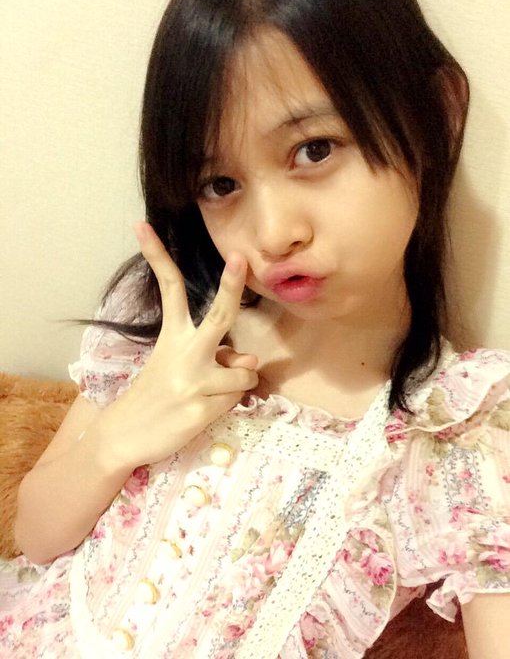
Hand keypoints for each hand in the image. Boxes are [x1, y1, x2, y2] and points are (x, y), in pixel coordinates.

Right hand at [96, 222, 257, 467]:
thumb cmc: (156, 395)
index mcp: (171, 336)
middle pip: (219, 315)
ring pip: (243, 371)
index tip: (144, 227)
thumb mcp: (180, 368)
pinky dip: (229, 403)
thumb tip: (251, 362)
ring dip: (236, 383)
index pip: (169, 290)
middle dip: (231, 285)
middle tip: (238, 258)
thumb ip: (216, 356)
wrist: (127, 434)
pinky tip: (204, 409)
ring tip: (209, 394)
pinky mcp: (200, 408)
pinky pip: (237, 397)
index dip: (158, 257)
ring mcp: (192, 380)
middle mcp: (183, 353)